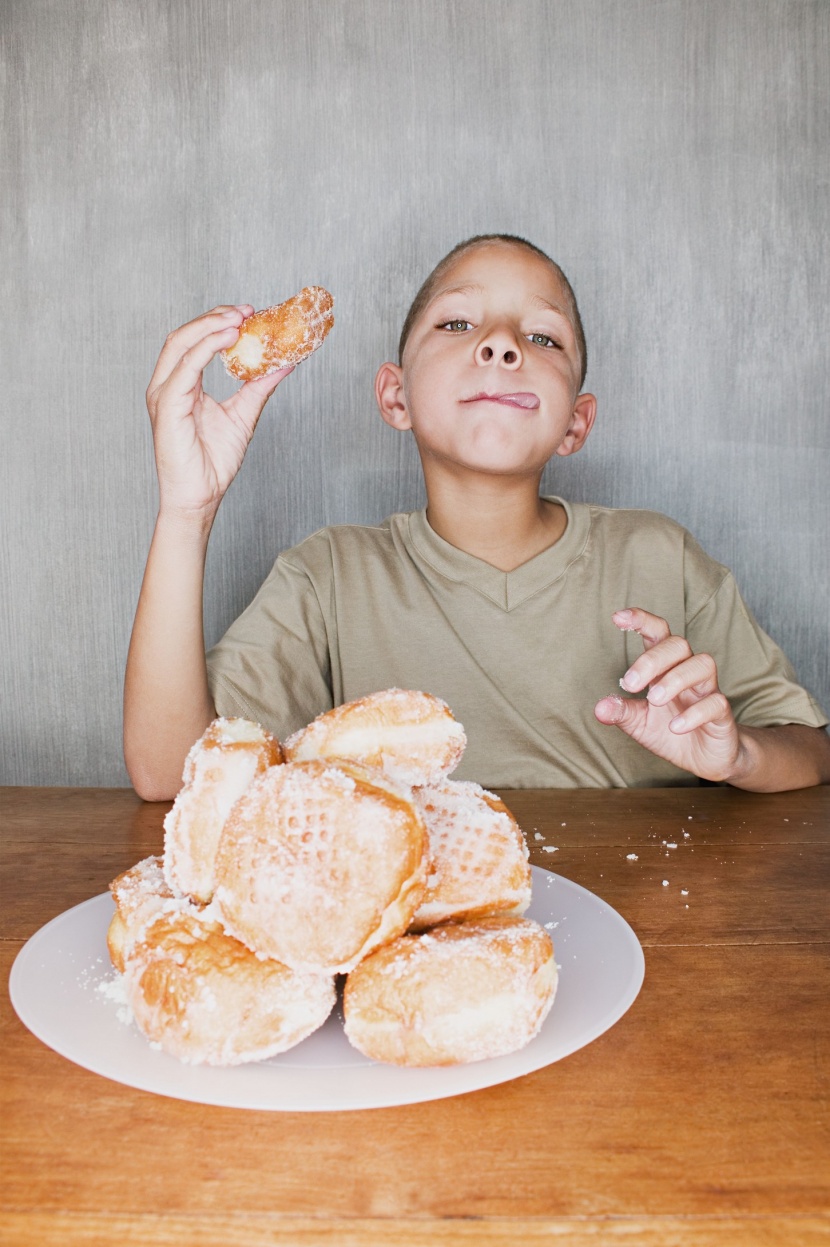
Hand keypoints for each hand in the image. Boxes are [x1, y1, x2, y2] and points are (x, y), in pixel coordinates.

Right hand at [146, 305, 293, 518]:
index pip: (194, 341)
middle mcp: (168, 385)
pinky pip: (185, 368)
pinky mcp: (167, 406)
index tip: (249, 314)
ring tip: (239, 319)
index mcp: (181, 384)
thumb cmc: (213, 463)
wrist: (200, 496)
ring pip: (181, 343)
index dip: (219, 323)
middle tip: (247, 311)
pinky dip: (206, 348)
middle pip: (184, 335)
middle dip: (215, 317)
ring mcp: (164, 394)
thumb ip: (259, 387)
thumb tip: (284, 364)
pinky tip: (228, 339)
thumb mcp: (243, 415)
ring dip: (210, 326)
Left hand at [594, 607, 743, 781]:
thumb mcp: (640, 723)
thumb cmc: (671, 731)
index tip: (617, 617)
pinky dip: (694, 713)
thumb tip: (600, 708)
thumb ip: (622, 712)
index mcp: (666, 668)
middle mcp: (688, 672)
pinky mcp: (722, 714)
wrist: (706, 758)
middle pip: (678, 644)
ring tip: (654, 700)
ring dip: (675, 679)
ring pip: (702, 664)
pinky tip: (675, 727)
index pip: (657, 633)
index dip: (641, 620)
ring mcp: (708, 690)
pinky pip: (716, 702)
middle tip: (630, 684)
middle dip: (652, 660)